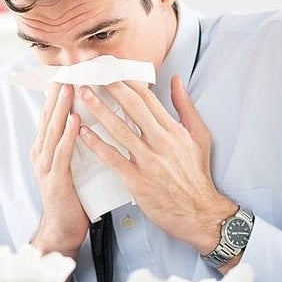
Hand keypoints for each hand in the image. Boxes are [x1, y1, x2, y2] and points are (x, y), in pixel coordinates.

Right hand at [30, 83, 89, 260]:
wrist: (63, 229)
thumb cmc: (72, 196)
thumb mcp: (72, 164)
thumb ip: (75, 143)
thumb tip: (89, 118)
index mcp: (45, 148)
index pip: (52, 114)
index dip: (58, 92)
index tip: (69, 71)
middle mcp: (41, 153)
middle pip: (49, 116)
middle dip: (57, 92)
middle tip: (67, 69)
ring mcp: (46, 166)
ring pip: (53, 130)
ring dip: (62, 108)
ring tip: (70, 86)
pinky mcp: (55, 180)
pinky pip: (62, 153)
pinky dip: (69, 135)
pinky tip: (77, 121)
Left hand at [78, 75, 236, 254]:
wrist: (200, 213)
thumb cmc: (196, 175)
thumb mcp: (199, 136)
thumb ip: (186, 107)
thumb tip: (175, 80)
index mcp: (174, 130)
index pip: (148, 98)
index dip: (128, 81)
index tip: (111, 69)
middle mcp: (161, 142)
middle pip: (133, 108)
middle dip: (111, 88)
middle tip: (92, 74)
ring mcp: (149, 161)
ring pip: (120, 130)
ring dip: (99, 110)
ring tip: (82, 95)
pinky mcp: (137, 180)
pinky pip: (113, 158)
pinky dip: (96, 144)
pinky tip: (82, 132)